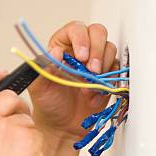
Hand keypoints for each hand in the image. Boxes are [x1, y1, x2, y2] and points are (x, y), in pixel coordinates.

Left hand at [28, 21, 118, 139]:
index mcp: (60, 47)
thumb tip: (55, 52)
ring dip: (103, 67)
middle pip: (97, 32)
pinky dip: (108, 83)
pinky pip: (116, 70)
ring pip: (110, 49)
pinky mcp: (107, 76)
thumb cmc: (48, 105)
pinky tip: (94, 96)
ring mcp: (94, 62)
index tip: (81, 56)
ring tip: (88, 87)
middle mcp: (79, 51)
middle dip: (97, 50)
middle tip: (92, 70)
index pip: (75, 29)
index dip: (81, 38)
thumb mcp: (39, 88)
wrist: (62, 127)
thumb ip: (44, 69)